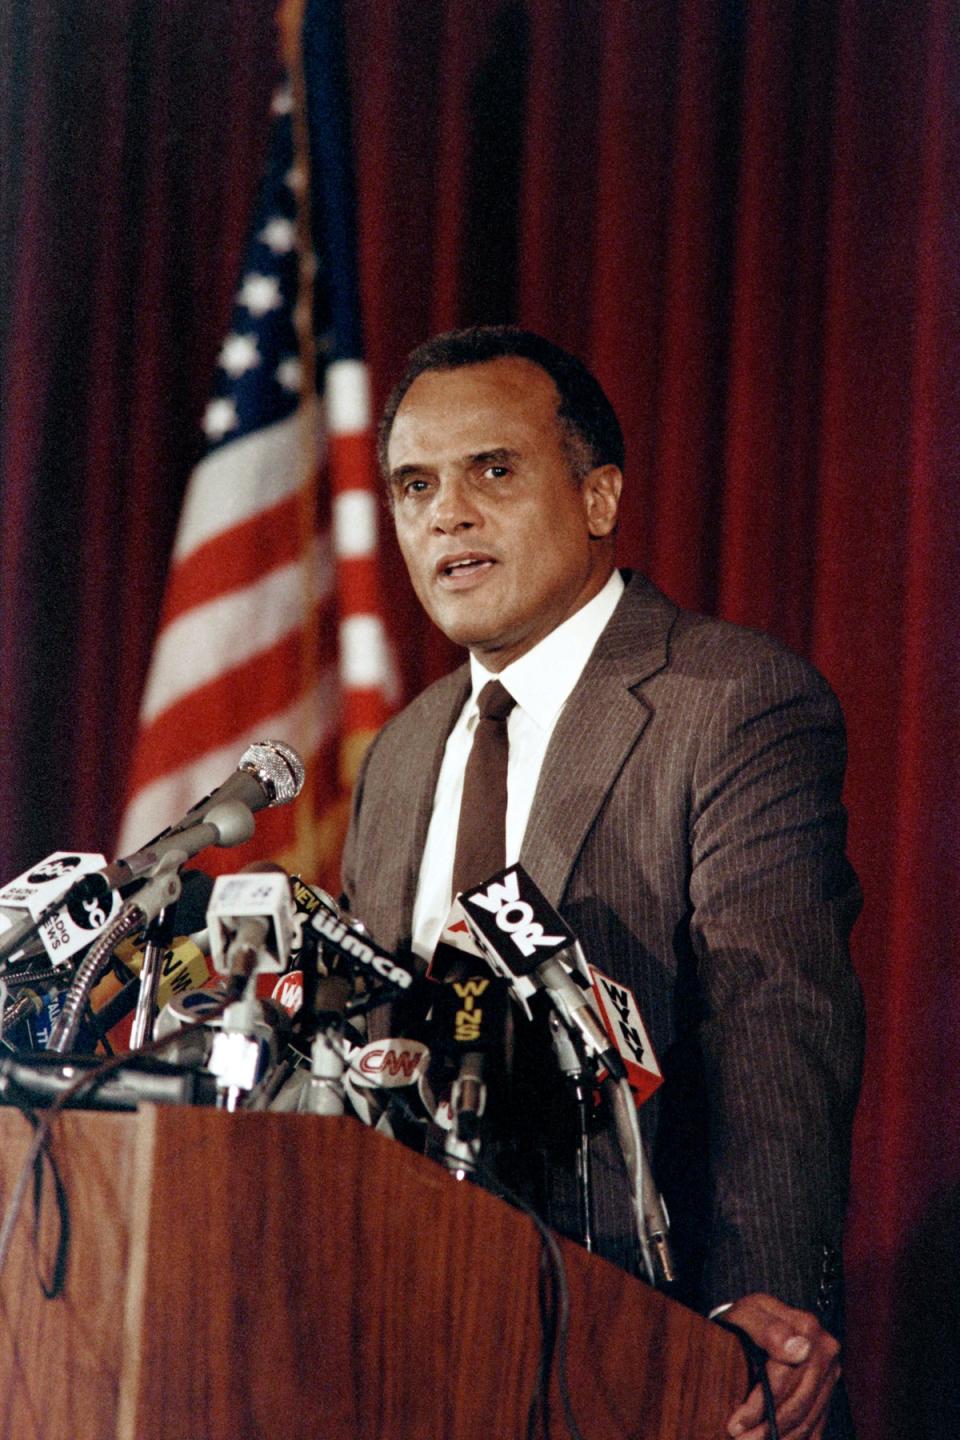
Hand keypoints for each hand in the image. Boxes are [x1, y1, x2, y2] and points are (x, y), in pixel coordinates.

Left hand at [722, 1293, 840, 1439]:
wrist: (756, 1321)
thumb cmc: (747, 1319)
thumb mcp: (748, 1314)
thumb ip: (768, 1328)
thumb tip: (799, 1349)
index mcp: (807, 1329)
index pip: (784, 1379)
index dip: (760, 1405)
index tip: (736, 1423)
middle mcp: (824, 1351)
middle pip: (799, 1403)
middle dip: (768, 1428)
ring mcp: (829, 1373)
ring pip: (808, 1419)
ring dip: (781, 1438)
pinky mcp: (827, 1391)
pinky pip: (816, 1425)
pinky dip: (796, 1439)